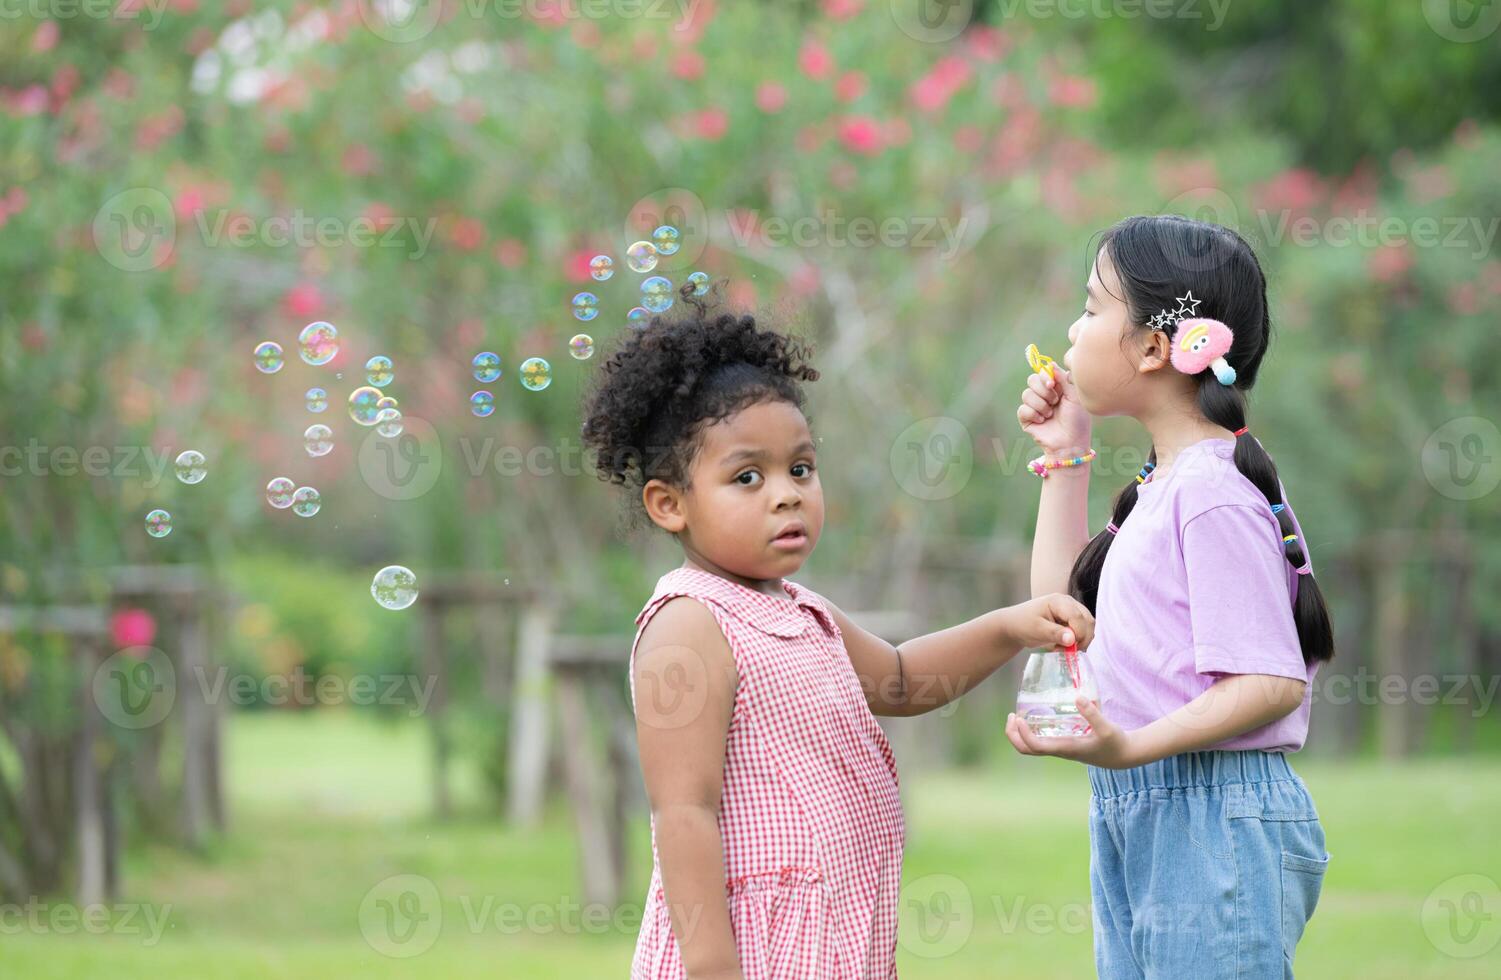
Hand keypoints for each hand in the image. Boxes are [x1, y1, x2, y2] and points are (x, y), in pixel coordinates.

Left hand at [1000, 593, 1094, 651]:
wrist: (1014, 625)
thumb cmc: (1023, 624)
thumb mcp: (1037, 630)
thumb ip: (1055, 633)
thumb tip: (1073, 639)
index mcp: (1059, 601)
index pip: (1078, 617)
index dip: (1078, 634)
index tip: (1069, 648)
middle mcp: (1069, 603)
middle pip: (1088, 621)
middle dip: (1081, 638)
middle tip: (1066, 650)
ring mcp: (1072, 610)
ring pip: (1088, 626)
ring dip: (1080, 640)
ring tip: (1062, 647)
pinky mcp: (1071, 619)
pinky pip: (1082, 630)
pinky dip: (1077, 640)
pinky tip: (1063, 645)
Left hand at [1005, 698, 1139, 768]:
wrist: (1124, 755)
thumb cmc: (1116, 742)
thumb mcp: (1107, 727)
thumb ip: (1093, 713)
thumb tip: (1077, 697)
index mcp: (1065, 748)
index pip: (1036, 746)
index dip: (1023, 734)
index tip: (1019, 718)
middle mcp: (1059, 750)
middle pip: (1027, 750)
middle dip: (1014, 735)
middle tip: (1011, 716)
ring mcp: (1060, 749)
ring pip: (1031, 747)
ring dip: (1019, 734)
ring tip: (1016, 716)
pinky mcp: (1064, 744)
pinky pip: (1040, 741)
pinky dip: (1031, 731)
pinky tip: (1034, 717)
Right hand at [1016, 366, 1091, 456]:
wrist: (1071, 442)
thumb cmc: (1077, 420)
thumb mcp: (1075, 396)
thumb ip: (1063, 378)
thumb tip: (1051, 364)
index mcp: (1056, 388)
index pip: (1042, 372)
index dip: (1044, 375)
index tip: (1051, 384)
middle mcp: (1043, 395)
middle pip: (1031, 380)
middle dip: (1043, 391)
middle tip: (1055, 401)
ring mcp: (1034, 406)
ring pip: (1026, 394)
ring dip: (1041, 405)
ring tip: (1050, 414)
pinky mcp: (1026, 419)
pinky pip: (1022, 409)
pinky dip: (1034, 414)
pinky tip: (1043, 421)